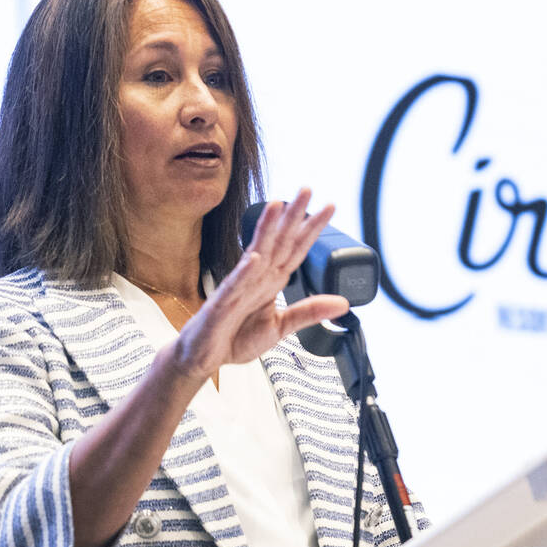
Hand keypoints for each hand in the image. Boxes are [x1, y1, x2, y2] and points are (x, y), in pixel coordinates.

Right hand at [170, 190, 349, 381]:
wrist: (203, 357)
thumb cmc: (235, 337)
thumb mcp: (280, 327)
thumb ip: (309, 312)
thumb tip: (343, 303)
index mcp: (271, 281)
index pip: (296, 249)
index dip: (312, 229)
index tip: (329, 207)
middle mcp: (256, 277)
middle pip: (278, 241)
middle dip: (292, 216)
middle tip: (306, 190)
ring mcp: (238, 288)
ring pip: (256, 253)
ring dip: (266, 230)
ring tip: (277, 206)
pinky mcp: (222, 304)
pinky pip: (234, 286)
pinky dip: (244, 272)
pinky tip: (254, 258)